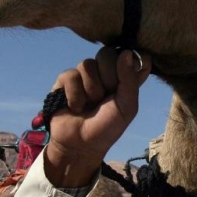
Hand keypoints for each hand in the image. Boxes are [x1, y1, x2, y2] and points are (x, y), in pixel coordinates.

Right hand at [43, 48, 150, 186]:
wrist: (81, 145)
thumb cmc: (108, 127)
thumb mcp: (127, 106)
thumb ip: (130, 79)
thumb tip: (126, 52)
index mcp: (125, 77)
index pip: (132, 54)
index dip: (131, 59)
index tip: (129, 72)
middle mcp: (105, 72)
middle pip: (107, 53)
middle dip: (108, 77)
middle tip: (106, 97)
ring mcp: (84, 75)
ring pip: (87, 64)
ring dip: (91, 89)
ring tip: (90, 105)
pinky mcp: (65, 81)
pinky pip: (70, 75)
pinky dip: (75, 94)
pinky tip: (76, 107)